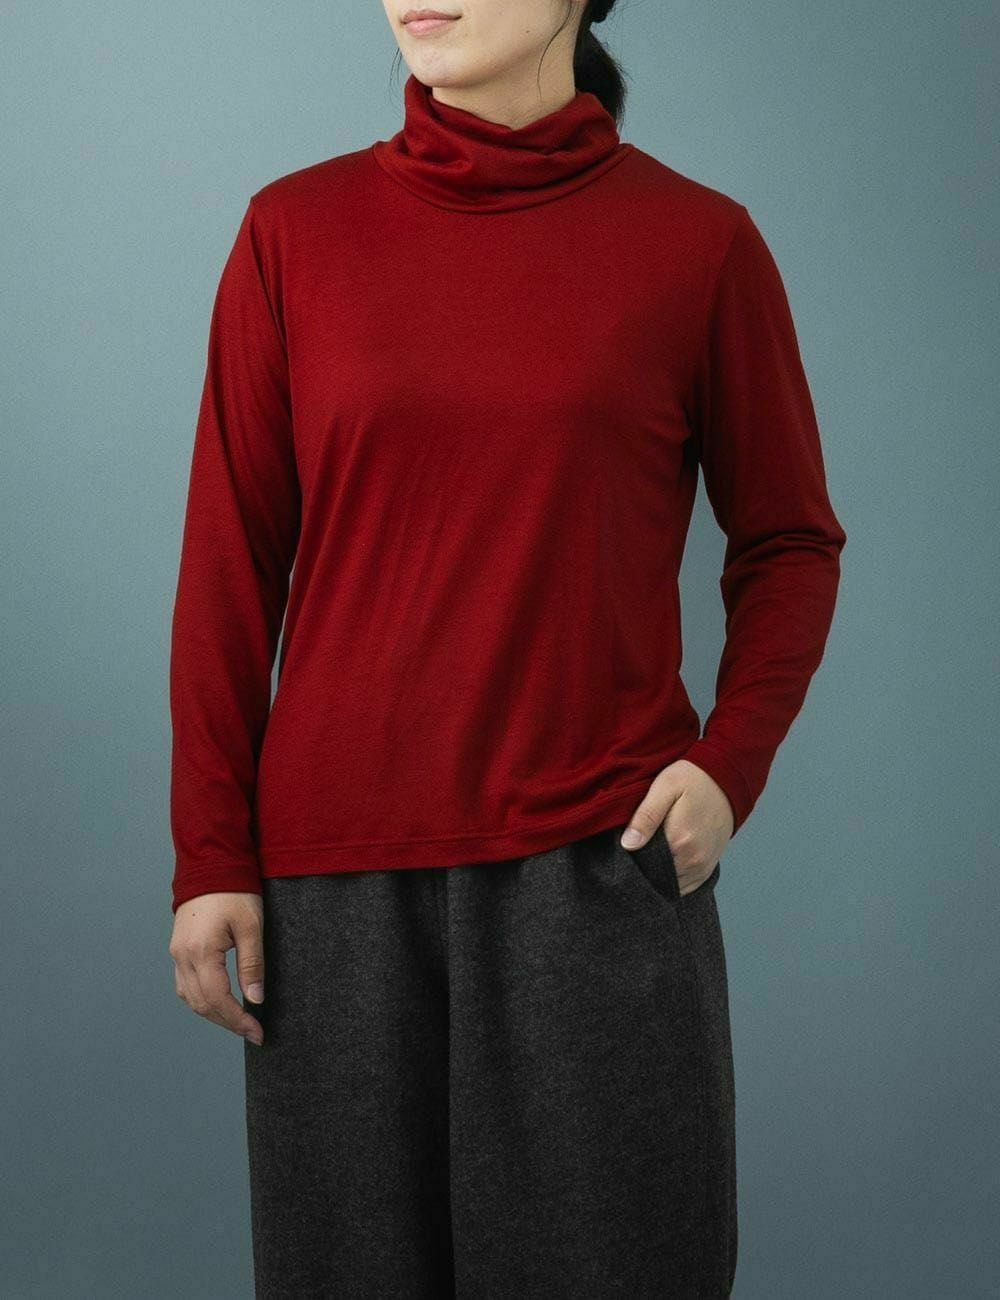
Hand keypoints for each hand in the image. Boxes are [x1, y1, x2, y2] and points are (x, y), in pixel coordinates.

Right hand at [168, 891, 265, 1044]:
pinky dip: (202, 999)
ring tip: (239, 1021)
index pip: (218, 999)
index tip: (257, 1033)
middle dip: (228, 1022)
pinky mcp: (178, 949)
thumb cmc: (234, 892)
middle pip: (202, 1004)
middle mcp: (183, 956)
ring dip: (213, 1014)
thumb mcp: (251, 926)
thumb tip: (255, 999)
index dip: (238, 1021)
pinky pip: (185, 985)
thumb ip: (252, 964)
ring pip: (190, 998)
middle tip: (252, 1032)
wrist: (211, 866)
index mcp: (201, 951)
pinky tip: (219, 1002)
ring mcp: (177, 953)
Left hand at [620, 760, 734, 895]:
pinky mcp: (708, 868)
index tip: (625, 849)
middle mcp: (693, 860)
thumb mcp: (665, 787)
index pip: (644, 866)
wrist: (727, 779)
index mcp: (679, 841)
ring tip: (650, 854)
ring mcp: (703, 867)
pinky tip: (664, 863)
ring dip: (658, 876)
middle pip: (657, 878)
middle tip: (636, 849)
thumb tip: (628, 844)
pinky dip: (672, 880)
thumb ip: (646, 816)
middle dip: (643, 870)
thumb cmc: (693, 779)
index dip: (631, 859)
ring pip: (671, 886)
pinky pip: (685, 887)